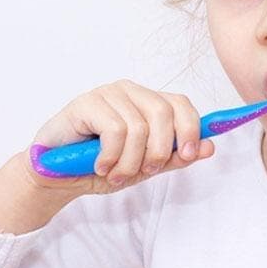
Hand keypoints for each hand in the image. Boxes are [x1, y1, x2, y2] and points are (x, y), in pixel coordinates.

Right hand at [24, 79, 216, 196]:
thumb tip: (209, 148)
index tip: (189, 154)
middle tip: (142, 172)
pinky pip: (114, 130)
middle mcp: (130, 92)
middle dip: (159, 151)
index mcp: (147, 103)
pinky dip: (111, 156)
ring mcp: (107, 94)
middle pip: (163, 112)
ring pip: (138, 127)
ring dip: (130, 161)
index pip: (181, 104)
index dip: (190, 129)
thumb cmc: (98, 166)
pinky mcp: (86, 103)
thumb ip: (174, 157)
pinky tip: (100, 165)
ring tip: (115, 174)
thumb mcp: (143, 168)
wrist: (57, 175)